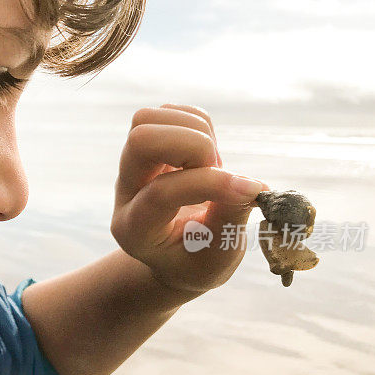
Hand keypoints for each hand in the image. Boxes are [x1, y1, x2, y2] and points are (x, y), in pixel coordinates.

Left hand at [110, 104, 268, 294]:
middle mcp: (125, 191)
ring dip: (196, 132)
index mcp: (135, 229)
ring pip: (149, 118)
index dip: (208, 184)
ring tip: (213, 165)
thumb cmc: (198, 262)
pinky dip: (201, 125)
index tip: (248, 191)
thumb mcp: (218, 258)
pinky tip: (209, 158)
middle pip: (141, 139)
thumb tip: (249, 185)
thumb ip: (229, 220)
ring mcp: (133, 164)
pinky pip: (171, 112)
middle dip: (193, 147)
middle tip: (216, 171)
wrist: (178, 255)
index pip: (161, 192)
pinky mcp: (151, 144)